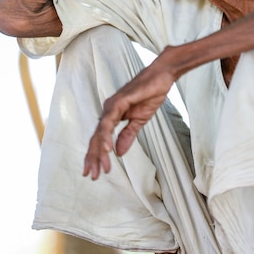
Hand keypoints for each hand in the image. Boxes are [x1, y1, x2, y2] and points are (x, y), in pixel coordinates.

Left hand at [83, 57, 174, 179]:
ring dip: (100, 151)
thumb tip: (118, 153)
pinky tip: (108, 148)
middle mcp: (108, 110)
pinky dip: (107, 135)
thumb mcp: (139, 120)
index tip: (94, 173)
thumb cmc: (150, 94)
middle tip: (92, 176)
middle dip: (93, 158)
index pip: (100, 139)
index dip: (96, 156)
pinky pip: (110, 121)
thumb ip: (128, 135)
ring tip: (101, 167)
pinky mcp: (119, 101)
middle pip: (96, 137)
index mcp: (112, 116)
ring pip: (100, 131)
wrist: (161, 77)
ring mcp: (112, 105)